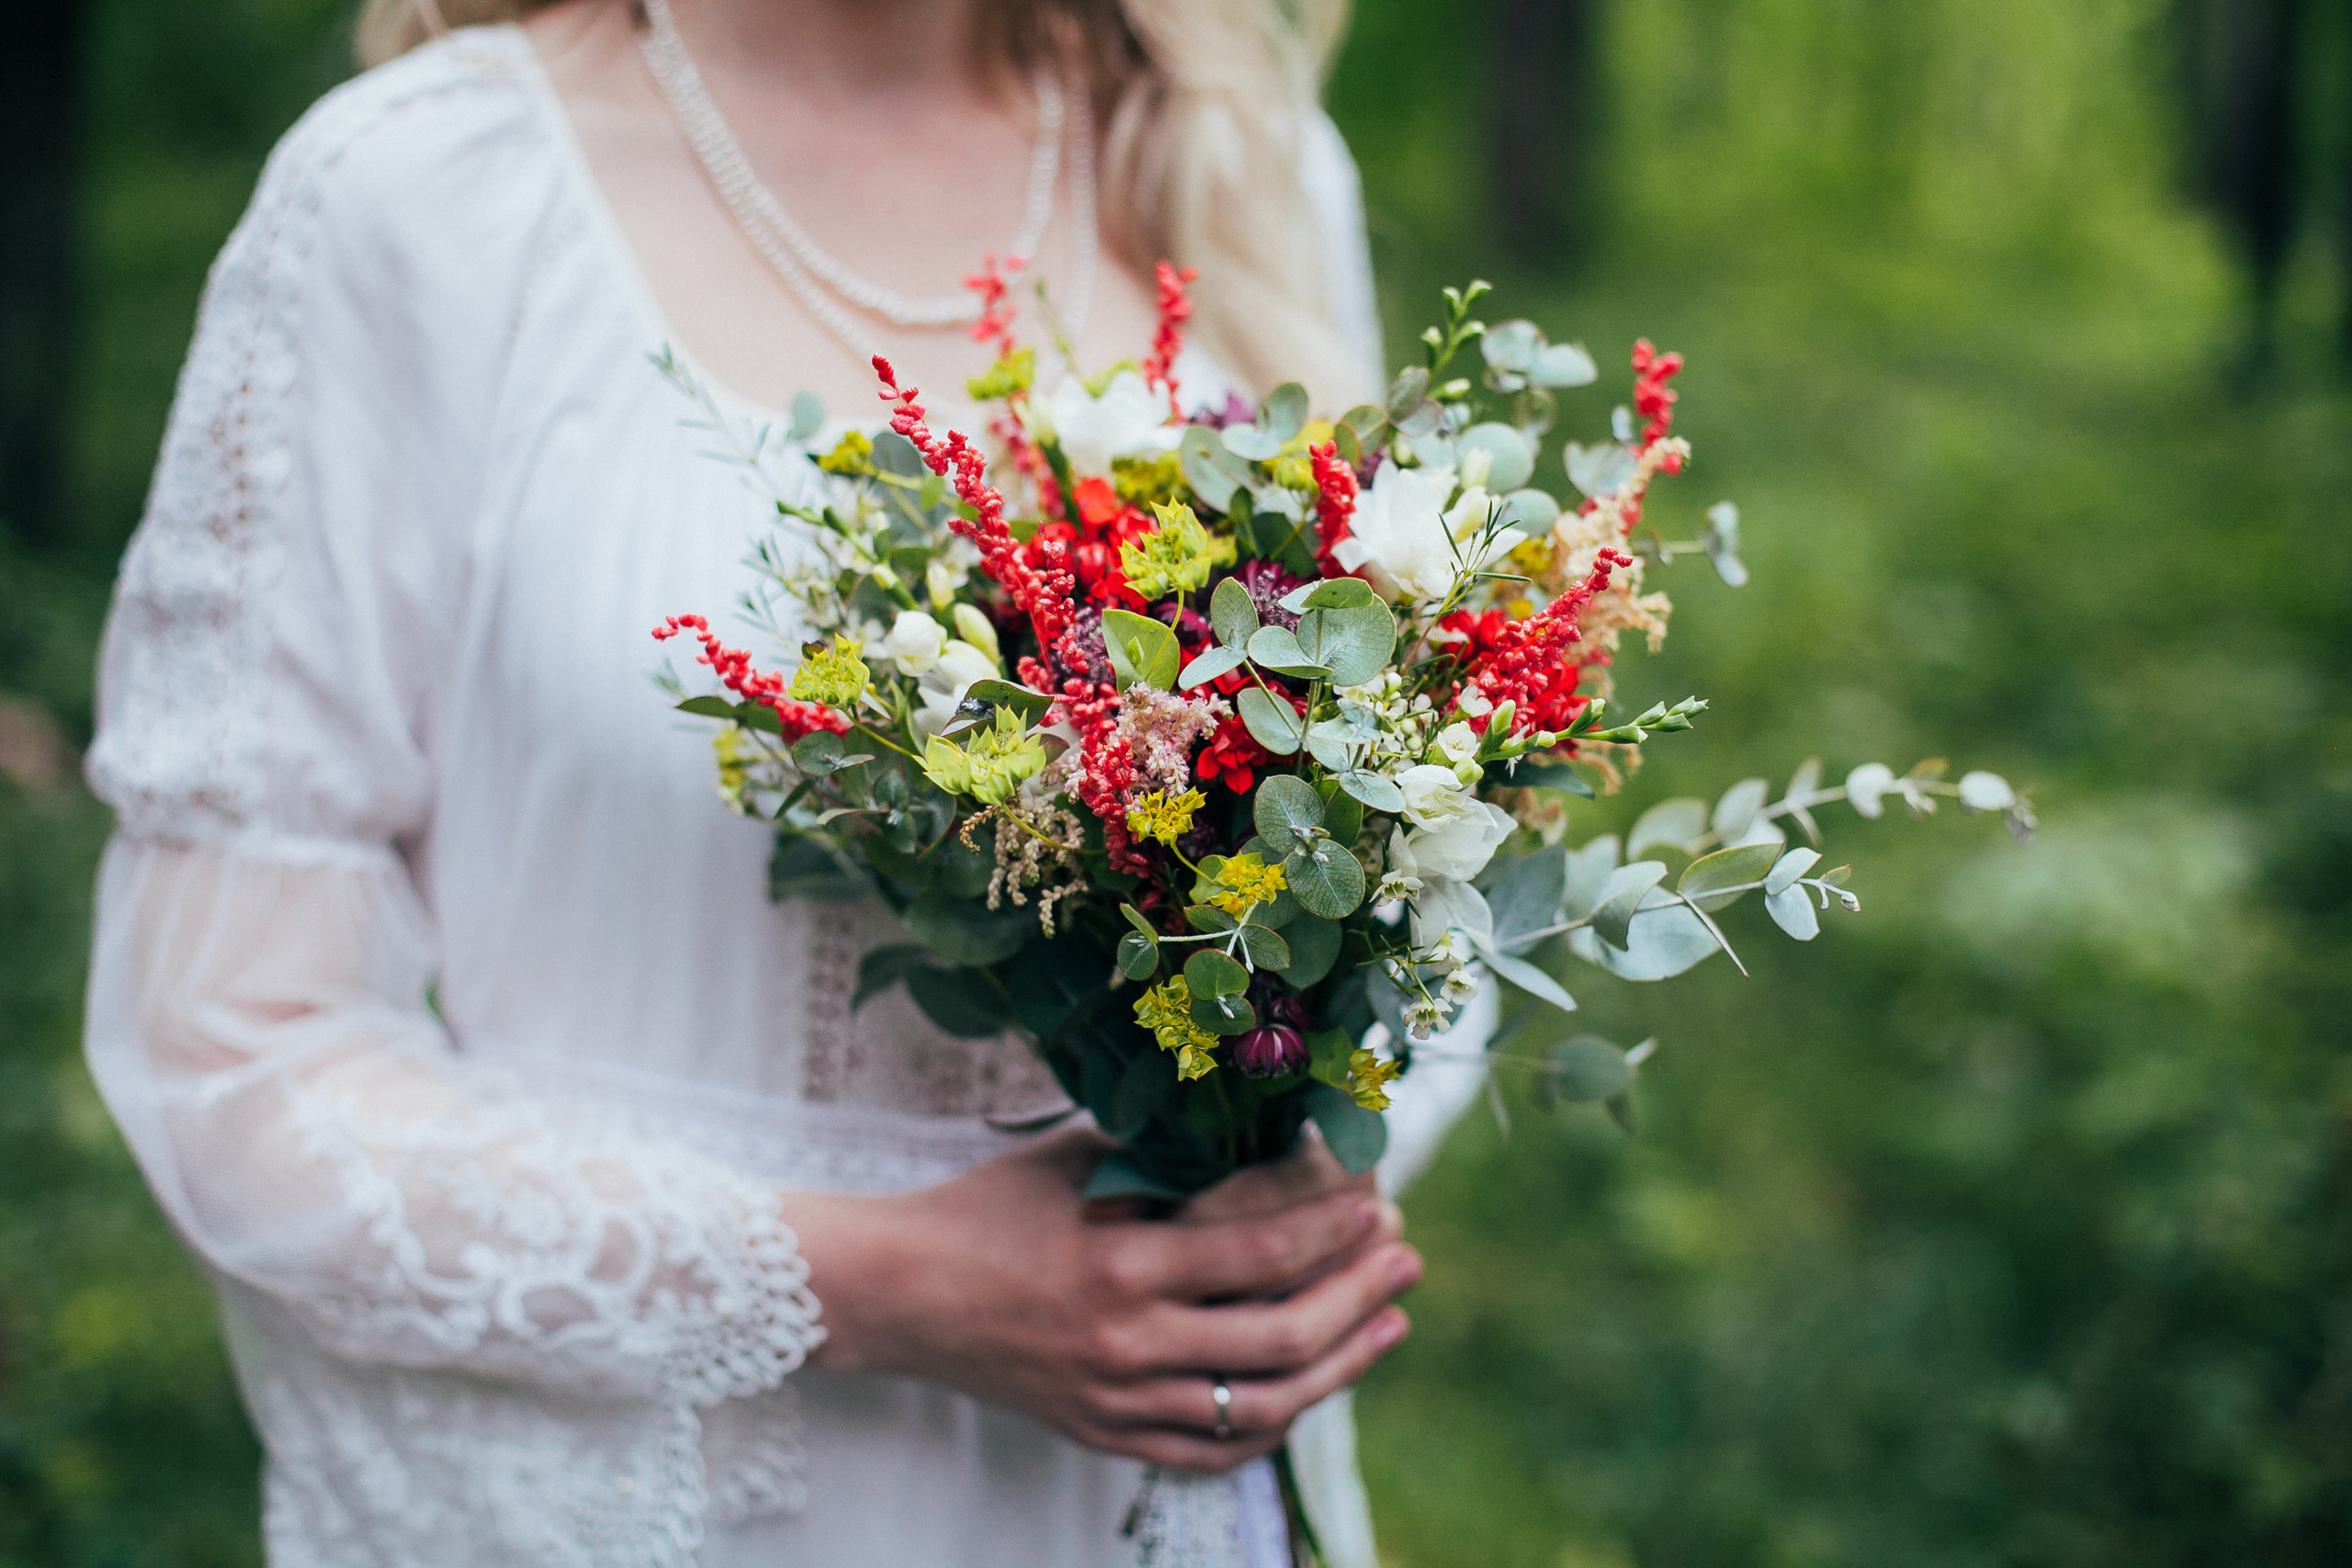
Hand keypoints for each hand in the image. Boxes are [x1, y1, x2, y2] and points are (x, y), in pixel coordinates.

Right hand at [786, 1126, 1420, 1471]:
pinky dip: (1272, 1425)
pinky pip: (1210, 1452)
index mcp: (1121, 1264)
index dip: (1336, 1227)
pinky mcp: (1103, 1434)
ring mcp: (1117, 1401)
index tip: (1381, 1198)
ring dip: (1341, 1364)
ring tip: (1389, 1322)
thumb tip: (1276, 1136)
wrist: (898, 1291)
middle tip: (1405, 1254)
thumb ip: (1172, 1158)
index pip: (1263, 1255)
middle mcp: (1126, 1345)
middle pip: (1281, 1339)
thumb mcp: (1081, 1161)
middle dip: (1359, 1294)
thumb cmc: (990, 1207)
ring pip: (1261, 1407)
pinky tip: (1313, 1389)